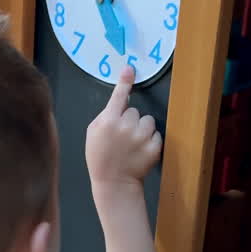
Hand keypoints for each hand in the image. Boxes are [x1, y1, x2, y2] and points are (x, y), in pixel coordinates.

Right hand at [86, 65, 161, 188]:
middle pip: (135, 111)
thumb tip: (121, 100)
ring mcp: (141, 137)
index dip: (124, 82)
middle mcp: (126, 126)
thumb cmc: (100, 155)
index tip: (130, 69)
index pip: (118, 96)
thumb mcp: (93, 132)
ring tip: (132, 144)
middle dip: (130, 120)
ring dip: (142, 129)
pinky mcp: (154, 147)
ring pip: (148, 121)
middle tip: (122, 136)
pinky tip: (140, 151)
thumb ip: (106, 114)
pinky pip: (156, 134)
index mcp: (108, 121)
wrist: (113, 182)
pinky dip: (150, 141)